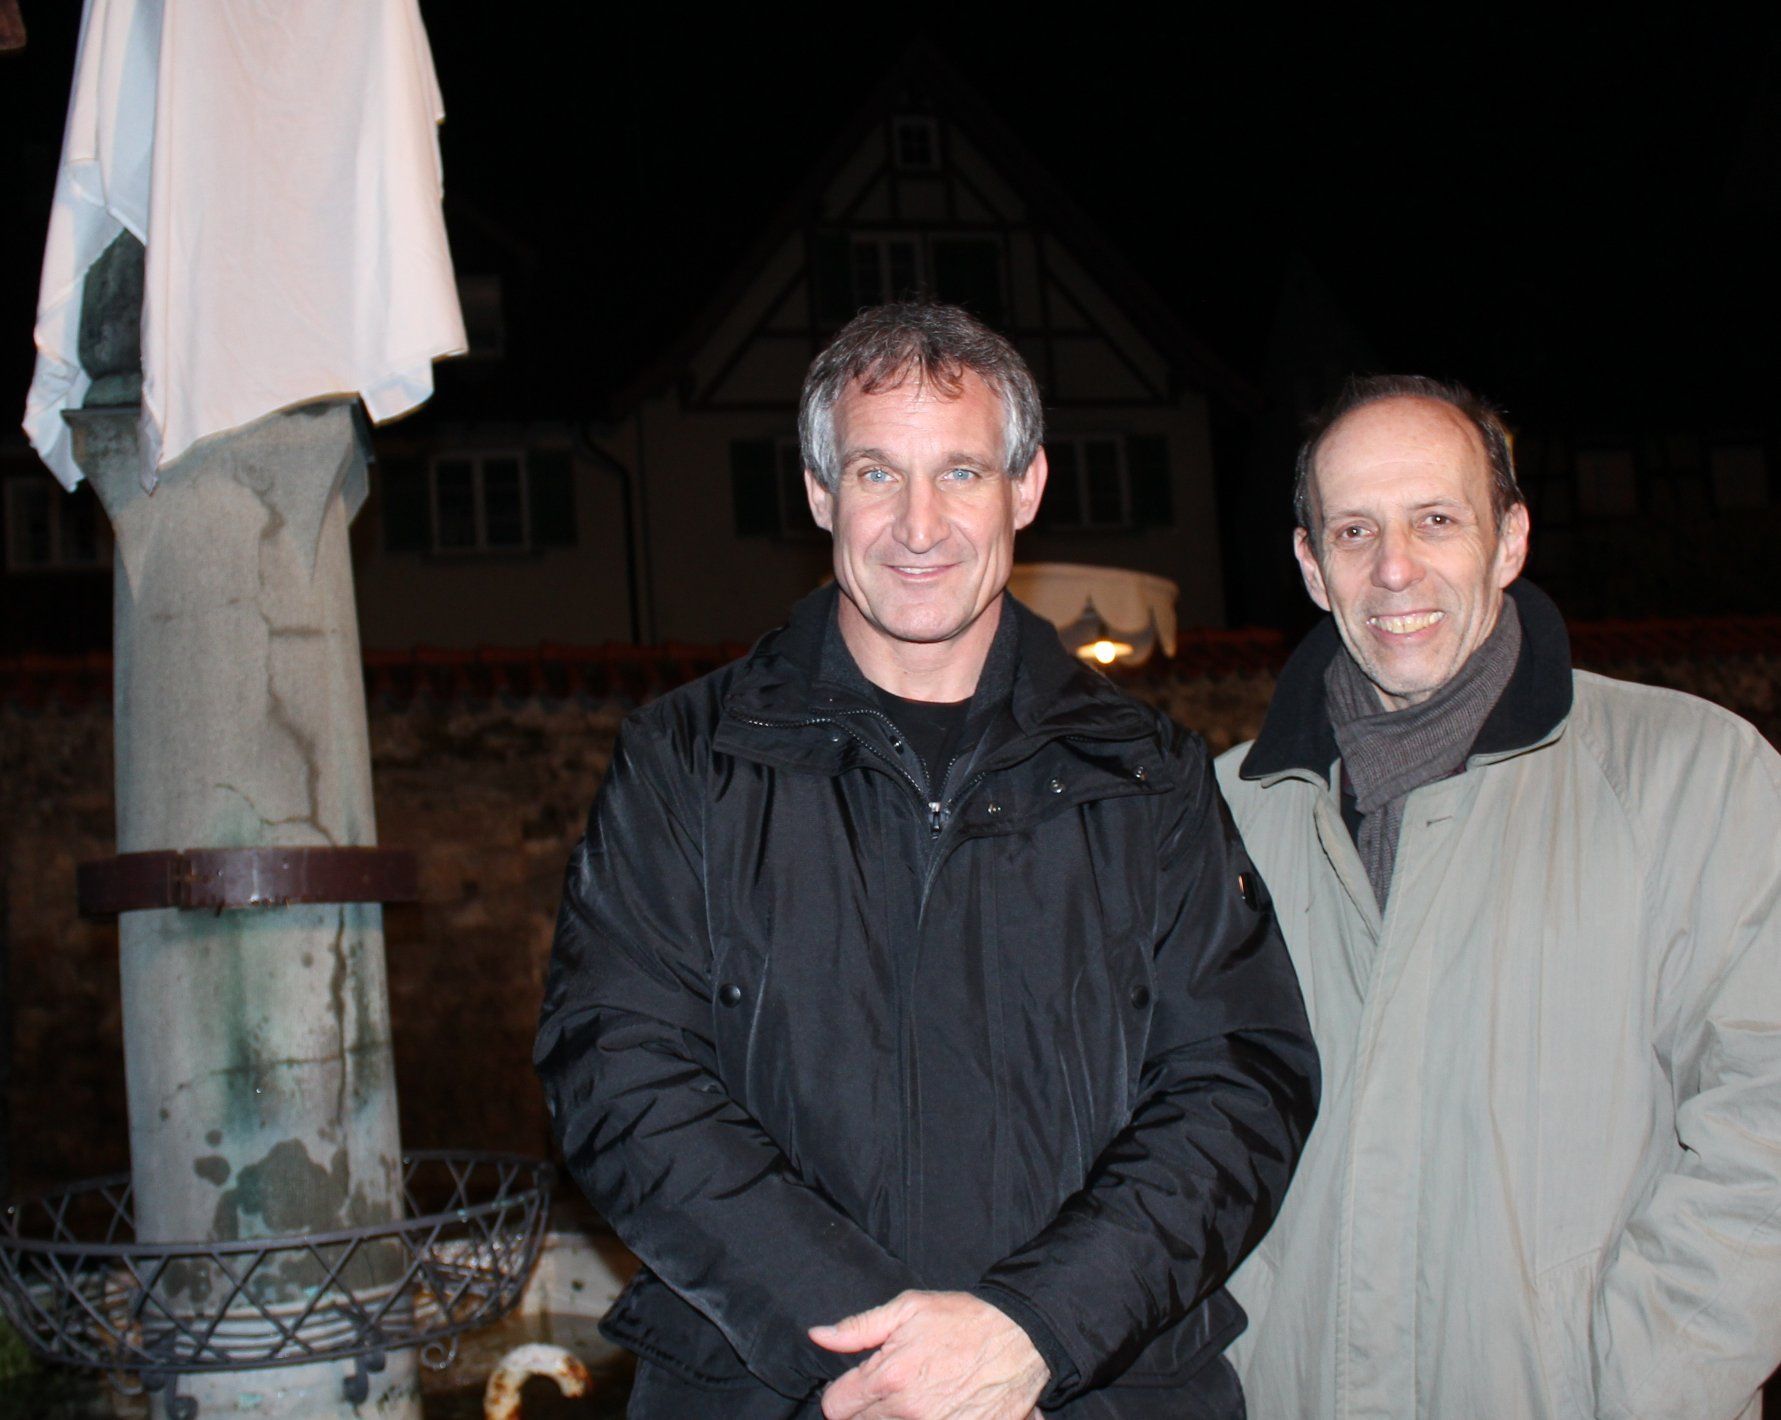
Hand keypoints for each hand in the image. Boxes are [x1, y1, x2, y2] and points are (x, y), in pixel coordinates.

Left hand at [810, 1290, 1048, 1418]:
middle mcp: (907, 1412)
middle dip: (867, 1409)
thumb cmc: (963, 1319)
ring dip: (895, 1419)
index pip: (836, 1406)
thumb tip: (818, 1335)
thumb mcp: (908, 1308)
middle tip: (890, 1388)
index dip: (843, 1393)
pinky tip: (939, 1408)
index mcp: (888, 1378)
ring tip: (917, 1396)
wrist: (1021, 1337)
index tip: (858, 1384)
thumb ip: (858, 1328)